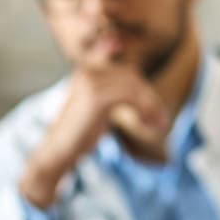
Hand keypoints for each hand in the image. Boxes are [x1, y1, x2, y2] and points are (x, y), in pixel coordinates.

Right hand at [19, 66, 167, 207]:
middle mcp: (88, 70)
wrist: (59, 150)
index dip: (144, 90)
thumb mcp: (99, 108)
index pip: (127, 71)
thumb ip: (117, 94)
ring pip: (133, 86)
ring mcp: (91, 81)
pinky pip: (129, 96)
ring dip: (150, 106)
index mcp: (88, 69)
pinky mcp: (96, 96)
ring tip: (158, 125)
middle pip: (132, 76)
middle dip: (150, 98)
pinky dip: (143, 110)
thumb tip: (142, 88)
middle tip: (161, 121)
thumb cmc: (80, 133)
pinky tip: (147, 125)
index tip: (155, 111)